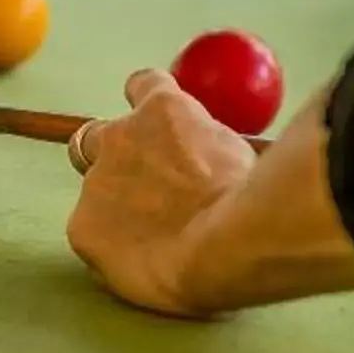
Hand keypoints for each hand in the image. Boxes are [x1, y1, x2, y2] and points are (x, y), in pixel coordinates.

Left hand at [68, 74, 353, 316]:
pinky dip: (113, 250)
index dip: (148, 108)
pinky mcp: (84, 228)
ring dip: (117, 208)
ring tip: (155, 239)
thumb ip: (232, 144)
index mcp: (163, 109)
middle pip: (96, 135)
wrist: (230, 244)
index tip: (157, 127)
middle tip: (142, 190)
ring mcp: (98, 182)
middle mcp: (121, 135)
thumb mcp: (253, 152)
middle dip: (113, 158)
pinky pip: (91, 237)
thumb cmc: (257, 199)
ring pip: (94, 189)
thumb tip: (269, 142)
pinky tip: (147, 266)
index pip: (143, 87)